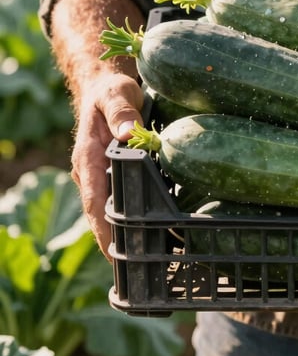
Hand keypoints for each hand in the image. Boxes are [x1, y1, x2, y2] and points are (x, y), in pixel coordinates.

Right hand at [70, 72, 144, 256]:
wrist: (104, 86)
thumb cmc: (112, 90)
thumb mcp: (118, 94)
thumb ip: (122, 112)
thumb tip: (128, 133)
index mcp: (88, 158)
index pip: (95, 201)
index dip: (104, 229)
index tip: (115, 253)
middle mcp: (91, 173)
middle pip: (101, 215)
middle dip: (115, 242)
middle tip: (138, 270)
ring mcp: (100, 176)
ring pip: (109, 211)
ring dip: (123, 233)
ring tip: (148, 261)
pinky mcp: (112, 174)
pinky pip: (118, 199)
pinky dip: (130, 217)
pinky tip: (151, 231)